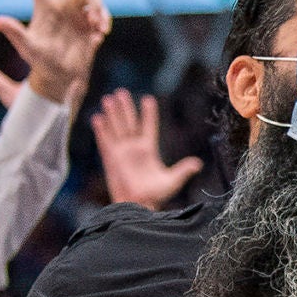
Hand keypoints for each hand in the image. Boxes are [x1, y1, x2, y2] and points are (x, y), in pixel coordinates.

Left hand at [0, 0, 109, 110]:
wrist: (63, 77)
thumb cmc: (42, 63)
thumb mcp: (28, 49)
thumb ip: (15, 33)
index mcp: (43, 5)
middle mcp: (60, 2)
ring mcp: (77, 10)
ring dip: (98, 8)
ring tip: (97, 28)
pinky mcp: (92, 21)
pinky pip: (103, 12)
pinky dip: (104, 22)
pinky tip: (99, 36)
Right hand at [90, 89, 202, 209]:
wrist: (139, 205)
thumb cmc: (156, 195)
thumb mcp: (173, 180)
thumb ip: (183, 170)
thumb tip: (198, 163)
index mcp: (148, 150)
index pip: (148, 126)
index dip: (148, 114)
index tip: (148, 98)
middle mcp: (134, 148)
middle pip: (129, 123)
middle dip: (125, 107)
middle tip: (121, 91)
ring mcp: (121, 152)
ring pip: (116, 128)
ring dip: (112, 114)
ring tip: (108, 98)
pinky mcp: (111, 159)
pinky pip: (105, 141)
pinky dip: (101, 130)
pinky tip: (98, 118)